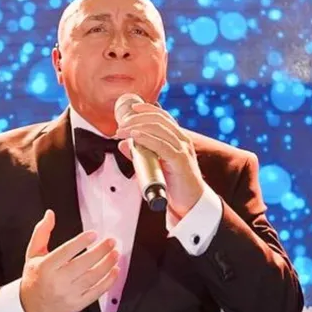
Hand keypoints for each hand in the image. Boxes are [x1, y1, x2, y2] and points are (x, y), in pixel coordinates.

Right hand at [20, 209, 119, 311]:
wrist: (31, 306)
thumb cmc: (34, 277)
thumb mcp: (33, 253)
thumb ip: (42, 232)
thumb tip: (50, 214)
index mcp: (45, 267)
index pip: (66, 252)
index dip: (81, 242)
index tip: (93, 234)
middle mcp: (57, 282)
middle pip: (82, 264)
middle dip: (100, 252)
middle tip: (111, 241)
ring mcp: (68, 295)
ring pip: (92, 278)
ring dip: (107, 265)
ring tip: (115, 254)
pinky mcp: (77, 304)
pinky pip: (96, 292)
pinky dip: (108, 282)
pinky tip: (115, 271)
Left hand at [115, 103, 204, 218]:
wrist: (190, 202)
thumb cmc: (174, 184)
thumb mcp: (154, 165)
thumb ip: (139, 154)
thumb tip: (122, 144)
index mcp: (179, 138)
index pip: (163, 116)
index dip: (147, 109)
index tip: (131, 110)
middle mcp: (182, 140)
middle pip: (158, 119)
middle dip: (136, 119)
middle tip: (120, 126)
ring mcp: (182, 149)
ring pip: (158, 129)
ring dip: (136, 127)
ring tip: (121, 131)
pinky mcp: (179, 161)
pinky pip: (161, 145)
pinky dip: (146, 138)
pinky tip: (134, 136)